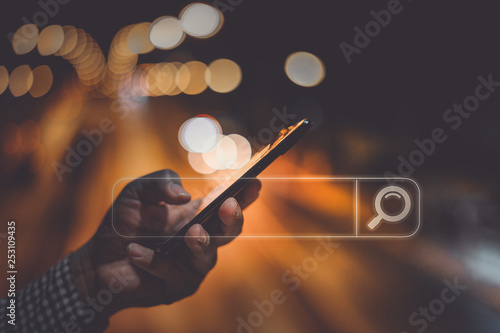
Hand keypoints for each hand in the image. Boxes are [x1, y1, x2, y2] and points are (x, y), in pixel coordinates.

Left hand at [72, 169, 260, 315]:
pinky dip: (155, 261)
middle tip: (228, 205)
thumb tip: (184, 195)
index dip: (245, 194)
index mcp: (198, 214)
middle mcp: (202, 239)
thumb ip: (160, 182)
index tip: (255, 182)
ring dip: (202, 244)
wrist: (97, 259)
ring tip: (191, 233)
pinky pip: (173, 274)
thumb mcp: (138, 192)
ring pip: (208, 257)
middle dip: (234, 218)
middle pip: (229, 231)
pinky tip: (136, 252)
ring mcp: (192, 265)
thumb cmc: (124, 223)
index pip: (227, 202)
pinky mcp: (177, 287)